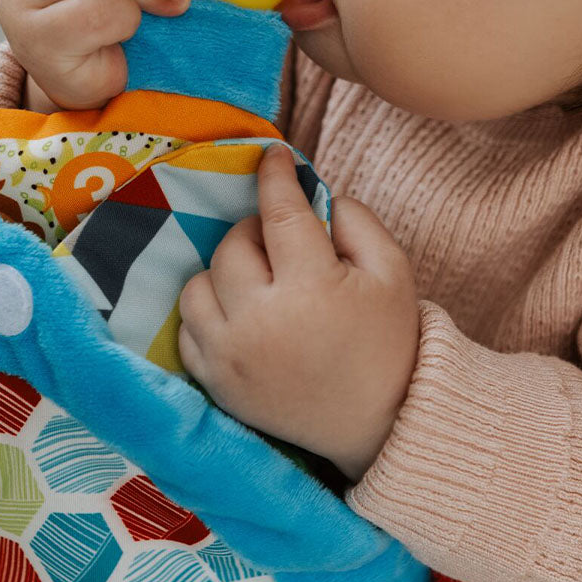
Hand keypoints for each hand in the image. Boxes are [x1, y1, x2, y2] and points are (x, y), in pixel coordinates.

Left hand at [178, 143, 420, 480]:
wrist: (380, 426)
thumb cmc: (388, 341)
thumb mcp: (393, 271)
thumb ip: (355, 220)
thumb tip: (310, 192)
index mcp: (311, 288)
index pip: (278, 213)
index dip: (274, 176)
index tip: (272, 155)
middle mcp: (260, 320)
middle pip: (233, 244)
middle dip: (257, 231)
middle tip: (282, 243)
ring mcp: (230, 354)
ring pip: (199, 282)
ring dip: (225, 271)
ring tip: (257, 281)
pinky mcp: (214, 382)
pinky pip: (188, 326)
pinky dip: (207, 311)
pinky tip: (239, 313)